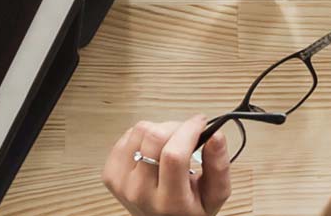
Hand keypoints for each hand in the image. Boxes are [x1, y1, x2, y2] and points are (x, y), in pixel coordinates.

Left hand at [102, 116, 232, 215]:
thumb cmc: (187, 210)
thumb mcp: (214, 196)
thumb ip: (219, 166)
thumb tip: (216, 135)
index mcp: (169, 201)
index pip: (174, 155)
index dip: (189, 130)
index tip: (201, 123)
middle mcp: (140, 193)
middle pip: (154, 137)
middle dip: (176, 126)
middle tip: (187, 134)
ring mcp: (121, 183)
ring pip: (140, 131)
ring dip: (160, 129)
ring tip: (171, 144)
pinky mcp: (110, 174)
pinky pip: (126, 136)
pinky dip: (143, 136)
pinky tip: (154, 150)